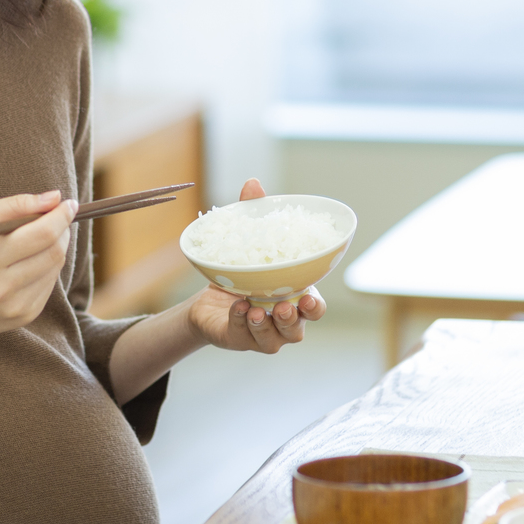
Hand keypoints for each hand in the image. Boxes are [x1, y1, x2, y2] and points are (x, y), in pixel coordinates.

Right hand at [0, 191, 77, 338]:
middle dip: (63, 230)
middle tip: (60, 217)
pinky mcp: (22, 318)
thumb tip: (55, 198)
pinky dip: (46, 268)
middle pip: (53, 253)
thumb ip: (15, 205)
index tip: (70, 203)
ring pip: (55, 269)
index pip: (41, 235)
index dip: (60, 217)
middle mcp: (0, 288)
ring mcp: (13, 307)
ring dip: (56, 248)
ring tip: (40, 238)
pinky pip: (48, 286)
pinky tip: (29, 262)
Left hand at [184, 178, 327, 353]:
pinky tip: (239, 309)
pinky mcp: (240, 339)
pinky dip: (242, 322)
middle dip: (294, 319)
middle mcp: (282, 321)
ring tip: (258, 308)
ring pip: (274, 338)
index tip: (308, 298)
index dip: (315, 308)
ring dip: (266, 324)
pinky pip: (244, 335)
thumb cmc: (238, 273)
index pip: (314, 309)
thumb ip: (253, 214)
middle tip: (284, 306)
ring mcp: (262, 334)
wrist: (207, 300)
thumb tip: (253, 183)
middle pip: (298, 329)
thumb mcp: (245, 241)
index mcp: (293, 297)